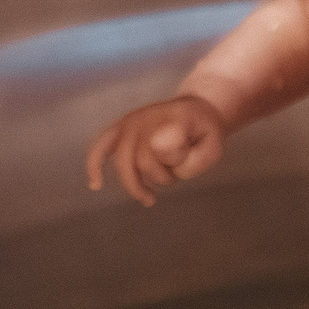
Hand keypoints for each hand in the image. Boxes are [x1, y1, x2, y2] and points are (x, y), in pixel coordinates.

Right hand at [86, 95, 226, 205]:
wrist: (197, 109)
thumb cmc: (204, 134)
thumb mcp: (213, 146)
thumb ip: (195, 156)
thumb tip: (158, 147)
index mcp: (175, 118)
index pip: (168, 150)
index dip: (176, 163)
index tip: (186, 161)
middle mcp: (150, 116)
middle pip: (144, 161)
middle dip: (159, 178)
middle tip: (172, 180)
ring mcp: (132, 120)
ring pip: (124, 161)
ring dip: (136, 184)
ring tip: (149, 198)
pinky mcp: (120, 127)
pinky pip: (101, 145)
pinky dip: (95, 164)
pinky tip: (96, 185)